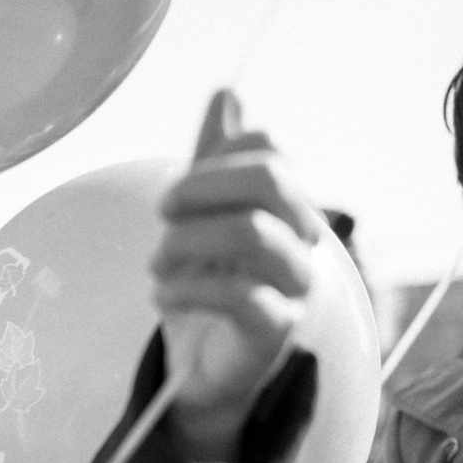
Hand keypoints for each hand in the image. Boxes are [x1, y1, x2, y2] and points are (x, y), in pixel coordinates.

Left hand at [154, 89, 322, 460]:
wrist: (200, 371)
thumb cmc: (206, 289)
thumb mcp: (201, 218)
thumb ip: (213, 161)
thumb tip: (227, 92)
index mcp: (288, 205)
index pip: (266, 147)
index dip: (212, 159)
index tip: (175, 196)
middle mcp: (304, 240)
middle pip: (272, 179)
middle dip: (203, 187)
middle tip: (164, 215)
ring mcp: (296, 287)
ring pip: (253, 233)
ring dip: (187, 241)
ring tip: (158, 264)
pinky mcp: (275, 332)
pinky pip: (241, 296)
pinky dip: (186, 289)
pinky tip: (163, 296)